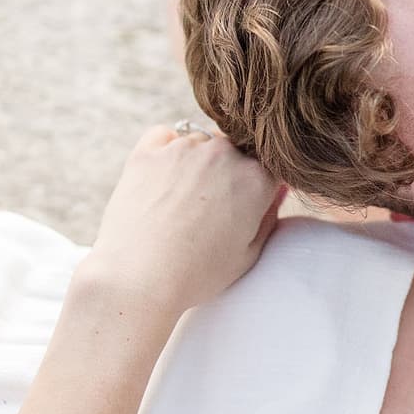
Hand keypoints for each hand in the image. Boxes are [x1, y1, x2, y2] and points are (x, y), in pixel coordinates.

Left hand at [83, 124, 285, 315]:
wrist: (138, 277)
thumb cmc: (196, 273)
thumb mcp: (248, 254)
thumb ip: (269, 216)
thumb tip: (276, 190)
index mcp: (256, 179)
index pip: (271, 166)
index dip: (260, 185)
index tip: (246, 206)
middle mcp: (223, 153)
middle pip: (236, 150)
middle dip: (229, 171)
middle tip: (211, 209)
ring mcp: (183, 148)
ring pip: (201, 142)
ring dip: (198, 161)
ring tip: (182, 201)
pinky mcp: (148, 151)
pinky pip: (165, 136)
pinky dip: (167, 150)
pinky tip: (162, 180)